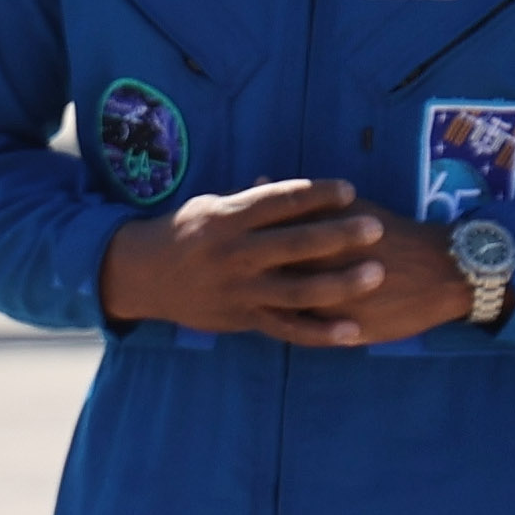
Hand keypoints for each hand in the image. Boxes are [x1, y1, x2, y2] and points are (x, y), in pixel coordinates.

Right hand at [97, 178, 464, 347]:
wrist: (139, 275)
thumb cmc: (183, 234)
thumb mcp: (209, 207)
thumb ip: (247, 200)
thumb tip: (278, 182)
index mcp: (227, 218)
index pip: (280, 202)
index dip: (317, 195)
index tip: (349, 191)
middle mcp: (233, 254)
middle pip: (295, 243)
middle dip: (339, 235)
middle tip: (375, 228)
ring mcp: (238, 289)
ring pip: (297, 289)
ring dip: (340, 283)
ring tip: (376, 273)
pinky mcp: (241, 318)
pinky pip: (286, 328)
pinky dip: (320, 332)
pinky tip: (352, 331)